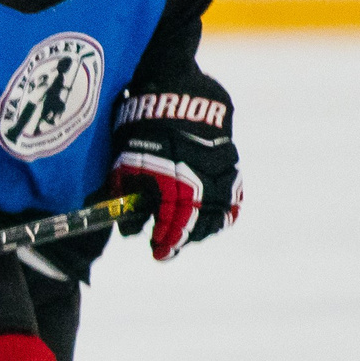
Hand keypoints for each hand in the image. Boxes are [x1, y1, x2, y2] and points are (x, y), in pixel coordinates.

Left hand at [110, 151, 237, 261]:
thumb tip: (129, 230)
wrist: (178, 107)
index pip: (173, 225)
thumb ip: (127, 199)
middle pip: (196, 226)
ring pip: (217, 218)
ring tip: (185, 236)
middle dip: (181, 240)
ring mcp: (221, 179)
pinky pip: (233, 204)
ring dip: (201, 232)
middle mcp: (202, 186)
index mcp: (174, 186)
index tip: (157, 253)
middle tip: (168, 248)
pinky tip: (209, 223)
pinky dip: (222, 217)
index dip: (166, 241)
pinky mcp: (232, 172)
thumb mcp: (126, 168)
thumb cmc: (146, 139)